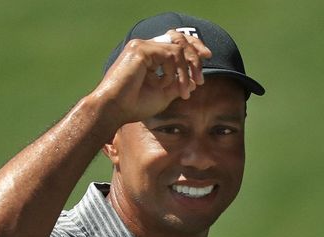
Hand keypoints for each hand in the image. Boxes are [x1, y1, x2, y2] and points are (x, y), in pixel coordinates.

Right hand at [92, 30, 211, 127]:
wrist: (115, 109)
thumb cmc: (134, 105)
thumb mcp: (164, 94)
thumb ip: (178, 85)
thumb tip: (194, 81)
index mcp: (150, 56)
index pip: (176, 43)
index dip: (193, 47)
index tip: (207, 57)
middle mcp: (145, 47)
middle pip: (179, 40)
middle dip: (195, 58)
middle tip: (200, 79)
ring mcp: (142, 46)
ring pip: (177, 49)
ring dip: (185, 72)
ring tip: (182, 91)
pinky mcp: (140, 49)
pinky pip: (169, 55)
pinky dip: (174, 72)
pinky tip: (165, 85)